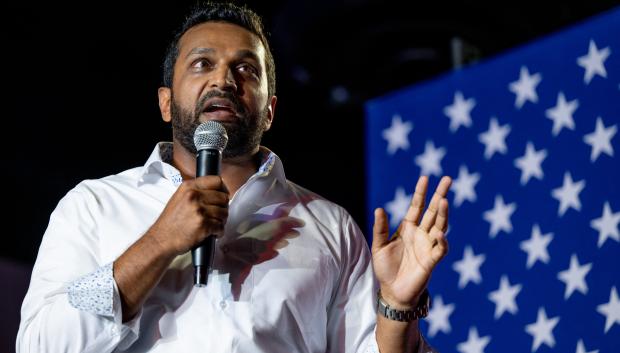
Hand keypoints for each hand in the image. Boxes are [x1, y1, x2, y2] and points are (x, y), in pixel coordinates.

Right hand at [149, 175, 228, 255]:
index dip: (223, 189)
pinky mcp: (204, 224)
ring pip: (224, 212)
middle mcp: (194, 196)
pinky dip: (219, 232)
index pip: (217, 181)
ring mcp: (199, 210)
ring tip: (214, 224)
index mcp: (189, 187)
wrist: (161, 239)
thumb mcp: (180, 197)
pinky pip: (221, 227)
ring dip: (221, 220)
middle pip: (223, 197)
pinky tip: (212, 233)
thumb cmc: (170, 222)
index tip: (224, 195)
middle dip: (223, 207)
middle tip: (218, 214)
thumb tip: (216, 191)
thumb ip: (196, 191)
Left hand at [372, 176, 451, 307]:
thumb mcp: (379, 246)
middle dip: (440, 195)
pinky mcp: (431, 261)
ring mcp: (428, 246)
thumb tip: (379, 208)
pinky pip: (440, 249)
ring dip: (443, 214)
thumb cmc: (386, 268)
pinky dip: (442, 241)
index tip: (425, 178)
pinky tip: (440, 233)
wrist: (392, 291)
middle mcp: (421, 234)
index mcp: (408, 228)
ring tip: (444, 200)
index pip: (417, 206)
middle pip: (433, 211)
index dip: (421, 192)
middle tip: (448, 179)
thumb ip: (380, 228)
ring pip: (440, 226)